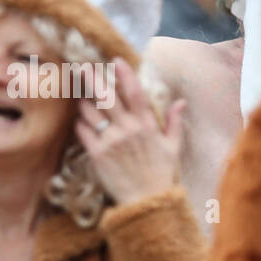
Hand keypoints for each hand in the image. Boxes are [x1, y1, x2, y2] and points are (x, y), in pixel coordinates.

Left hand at [76, 58, 184, 204]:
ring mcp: (110, 141)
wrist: (145, 200)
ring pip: (91, 112)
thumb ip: (174, 122)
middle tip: (83, 67)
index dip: (125, 74)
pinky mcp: (96, 154)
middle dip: (93, 80)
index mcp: (146, 125)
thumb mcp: (173, 146)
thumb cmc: (160, 173)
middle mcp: (127, 129)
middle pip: (107, 97)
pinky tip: (80, 120)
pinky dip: (80, 123)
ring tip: (80, 96)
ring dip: (83, 101)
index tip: (116, 60)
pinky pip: (83, 132)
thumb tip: (180, 102)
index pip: (135, 92)